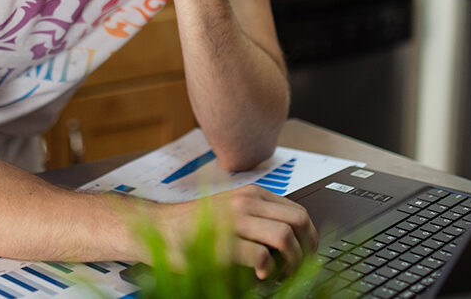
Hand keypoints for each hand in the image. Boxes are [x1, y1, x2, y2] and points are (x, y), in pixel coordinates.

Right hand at [153, 184, 317, 279]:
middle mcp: (246, 202)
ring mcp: (234, 220)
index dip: (311, 236)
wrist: (159, 226)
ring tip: (283, 273)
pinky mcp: (222, 242)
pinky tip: (261, 276)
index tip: (310, 253)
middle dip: (307, 248)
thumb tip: (291, 237)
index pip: (298, 210)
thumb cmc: (195, 224)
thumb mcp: (232, 210)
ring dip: (292, 261)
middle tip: (302, 266)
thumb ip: (258, 217)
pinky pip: (259, 255)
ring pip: (284, 236)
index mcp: (252, 194)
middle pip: (298, 221)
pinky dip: (267, 269)